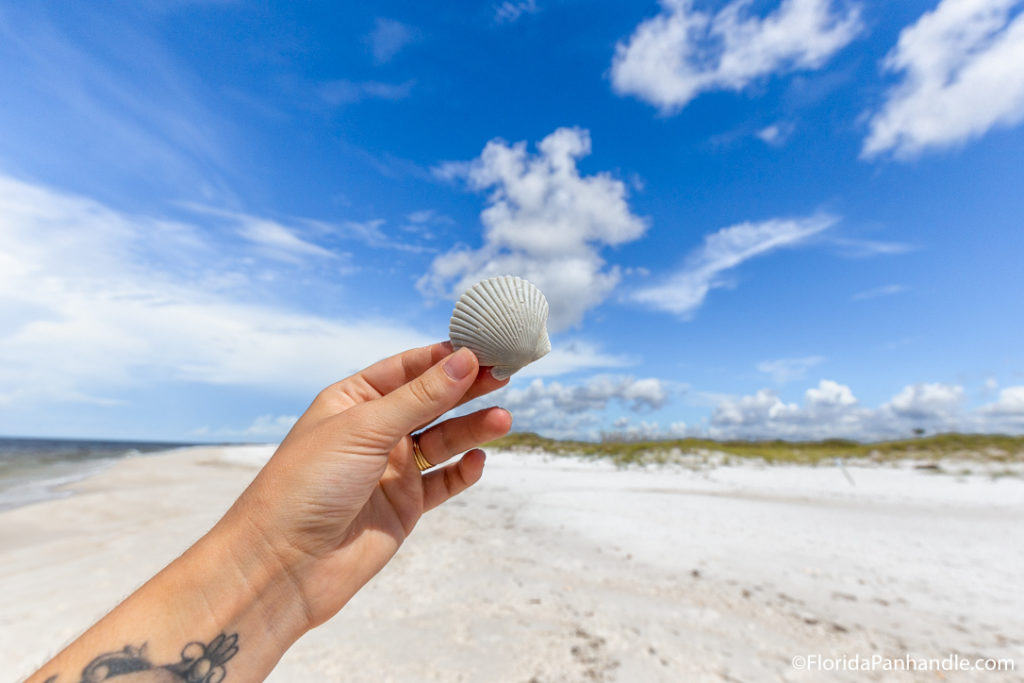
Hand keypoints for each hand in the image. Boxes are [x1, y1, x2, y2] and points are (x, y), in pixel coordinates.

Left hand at [225, 342, 511, 629]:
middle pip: (431, 402)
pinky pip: (442, 483)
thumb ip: (420, 397)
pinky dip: (462, 472)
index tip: (482, 347)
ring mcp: (390, 470)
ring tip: (502, 420)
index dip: (444, 357)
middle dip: (466, 389)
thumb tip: (464, 359)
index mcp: (353, 401)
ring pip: (442, 441)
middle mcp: (373, 432)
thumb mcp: (365, 429)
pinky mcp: (403, 507)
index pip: (407, 368)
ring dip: (471, 429)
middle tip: (504, 375)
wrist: (284, 564)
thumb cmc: (308, 484)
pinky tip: (477, 462)